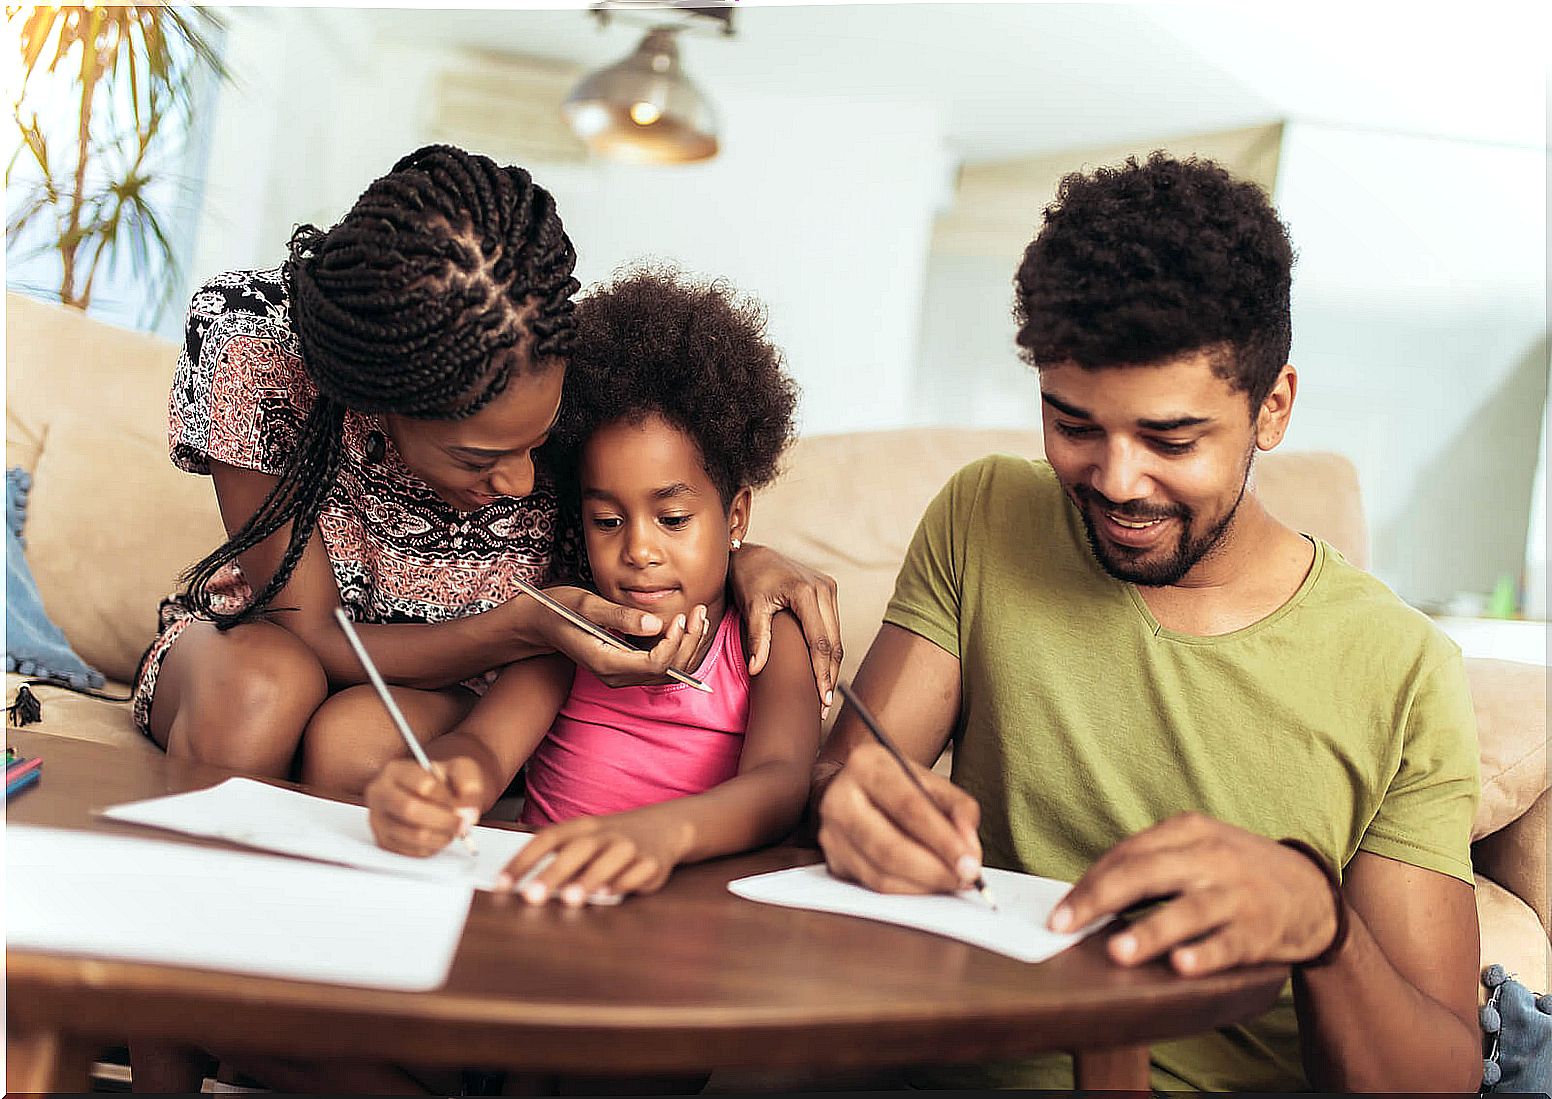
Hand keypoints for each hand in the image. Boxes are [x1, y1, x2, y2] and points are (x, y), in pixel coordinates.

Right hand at [365, 758, 483, 856]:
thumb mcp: (461, 770)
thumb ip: (470, 784)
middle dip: (444, 820)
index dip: (447, 798)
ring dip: (441, 836)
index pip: (423, 784)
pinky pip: (411, 851)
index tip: (462, 805)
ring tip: (452, 829)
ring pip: (412, 834)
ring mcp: (378, 819)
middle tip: (463, 824)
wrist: (433, 795)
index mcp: (396, 770)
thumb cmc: (445, 781)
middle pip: (410, 810)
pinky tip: (439, 836)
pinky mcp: (383, 841)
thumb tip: (467, 813)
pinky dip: (432, 847)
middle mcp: (380, 793)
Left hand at [496, 812, 690, 905]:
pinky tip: (610, 894)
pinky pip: (639, 871)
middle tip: (531, 896)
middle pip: (577, 850)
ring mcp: (630, 846)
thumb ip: (558, 858)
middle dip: (553, 873)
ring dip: (589, 879)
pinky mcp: (652, 862)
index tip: (501, 884)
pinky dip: (625, 882)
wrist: (664, 826)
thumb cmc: (611, 840)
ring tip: (570, 900)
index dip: (523, 861)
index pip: (547, 839)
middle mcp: (605, 834)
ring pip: (609, 860)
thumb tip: (519, 883)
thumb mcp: (585, 839)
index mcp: (582, 827)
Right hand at [531, 587, 711, 687]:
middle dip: (688, 643)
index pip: (654, 664)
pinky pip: (659, 666)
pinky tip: (685, 626)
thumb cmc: (560, 609)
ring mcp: (620, 675)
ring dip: (687, 647)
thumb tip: (655, 624)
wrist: (540, 623)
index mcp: (606, 663)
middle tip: (698, 612)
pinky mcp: (625, 667)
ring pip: (667, 672)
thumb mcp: (587, 605)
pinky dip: (676, 649)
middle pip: (666, 671)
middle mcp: (615, 675)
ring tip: (698, 617)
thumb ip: (620, 617)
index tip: (679, 616)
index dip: (674, 643)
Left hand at [728, 543, 841, 713]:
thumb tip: (756, 669)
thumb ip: (758, 639)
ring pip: (837, 636)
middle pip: (834, 642)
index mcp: (805, 592)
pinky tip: (824, 670)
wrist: (754, 556)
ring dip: (832, 665)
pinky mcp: (828, 591)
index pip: (820, 642)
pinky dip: (829, 650)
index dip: (822, 673)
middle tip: (824, 706)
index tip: (822, 698)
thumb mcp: (751, 608)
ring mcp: (828, 588)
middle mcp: (823, 589)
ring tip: (824, 694)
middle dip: (830, 675)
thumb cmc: (750, 579)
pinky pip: (833, 626)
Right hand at [815, 743, 983, 893]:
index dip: (942, 840)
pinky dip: (908, 890)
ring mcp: (831, 833)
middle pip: (889, 847)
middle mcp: (840, 799)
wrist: (853, 787)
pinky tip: (928, 884)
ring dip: (923, 885)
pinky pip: (874, 887)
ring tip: (951, 881)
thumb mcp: (930, 782)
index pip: (908, 807)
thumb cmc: (897, 785)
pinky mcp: (833, 861)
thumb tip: (970, 850)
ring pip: (881, 875)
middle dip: (934, 870)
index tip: (971, 863)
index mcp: (866, 766)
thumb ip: (959, 809)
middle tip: (965, 879)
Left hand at [1048, 812, 1340, 975]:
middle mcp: (1211, 857)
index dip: (1089, 883)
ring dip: (1149, 931)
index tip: (1059, 912)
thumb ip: (1152, 862)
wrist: (1312, 890)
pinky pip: (1228, 943)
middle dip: (1099, 899)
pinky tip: (1181, 966)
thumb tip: (1089, 895)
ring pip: (1187, 910)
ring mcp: (1237, 894)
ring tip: (1117, 951)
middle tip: (1064, 926)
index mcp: (1189, 831)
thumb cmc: (1236, 870)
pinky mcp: (1260, 930)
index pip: (1127, 853)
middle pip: (1146, 873)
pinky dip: (1204, 954)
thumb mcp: (1198, 848)